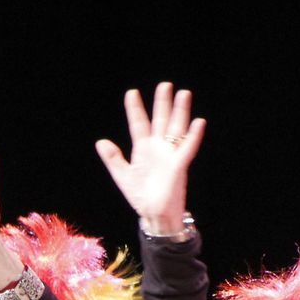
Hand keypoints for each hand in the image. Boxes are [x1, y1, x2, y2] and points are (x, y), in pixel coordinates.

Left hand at [94, 82, 205, 233]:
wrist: (154, 215)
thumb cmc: (142, 196)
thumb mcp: (123, 176)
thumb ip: (113, 159)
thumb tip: (101, 142)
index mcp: (143, 150)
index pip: (139, 124)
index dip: (135, 109)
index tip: (131, 93)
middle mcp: (158, 149)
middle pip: (160, 120)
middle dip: (162, 103)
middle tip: (165, 85)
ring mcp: (169, 156)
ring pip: (176, 129)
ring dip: (180, 112)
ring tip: (183, 94)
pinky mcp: (178, 166)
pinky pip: (187, 149)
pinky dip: (193, 136)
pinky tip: (198, 122)